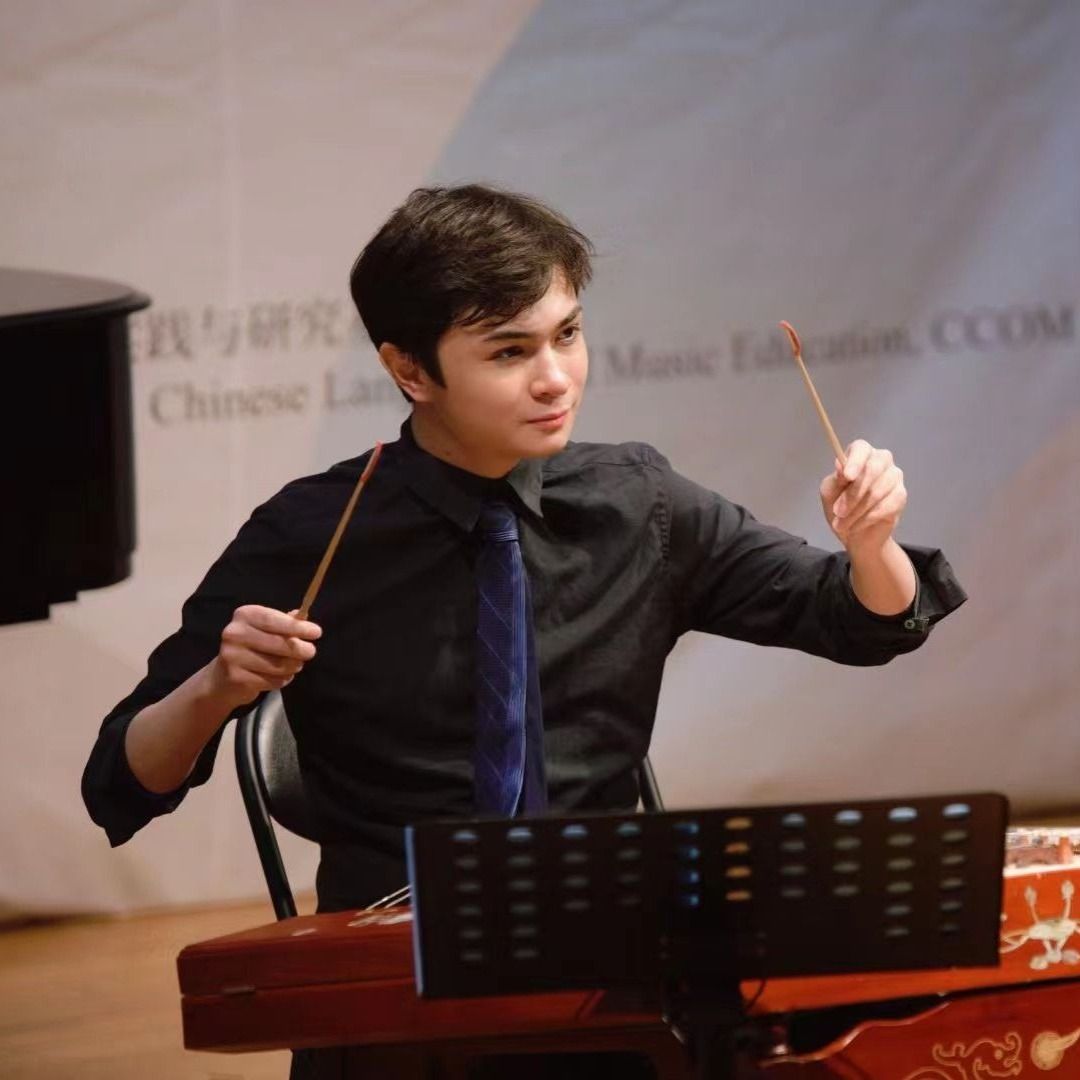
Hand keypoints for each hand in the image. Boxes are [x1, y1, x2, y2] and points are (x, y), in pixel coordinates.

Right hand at [208, 605, 321, 706]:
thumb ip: (285, 623)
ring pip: (278, 664)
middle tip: (310, 652)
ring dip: (293, 666)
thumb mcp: (265, 630)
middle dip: (300, 649)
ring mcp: (233, 657)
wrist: (222, 678)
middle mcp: (234, 633)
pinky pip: (272, 680)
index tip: (316, 632)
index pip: (274, 620)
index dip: (297, 627)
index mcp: (244, 615)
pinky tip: (280, 677)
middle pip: (278, 643)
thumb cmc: (251, 647)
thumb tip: (303, 617)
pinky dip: (282, 680)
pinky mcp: (237, 678)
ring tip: (294, 665)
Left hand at [819, 439, 906, 553]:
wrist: (854, 533)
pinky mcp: (901, 495)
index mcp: (860, 454)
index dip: (855, 461)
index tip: (847, 477)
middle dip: (852, 494)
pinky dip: (868, 518)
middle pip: (872, 469)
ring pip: (877, 491)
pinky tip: (856, 525)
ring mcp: (894, 476)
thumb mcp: (830, 492)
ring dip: (856, 511)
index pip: (861, 448)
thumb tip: (841, 466)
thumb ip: (835, 479)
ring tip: (842, 524)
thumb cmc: (840, 507)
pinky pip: (886, 505)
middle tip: (838, 512)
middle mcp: (880, 460)